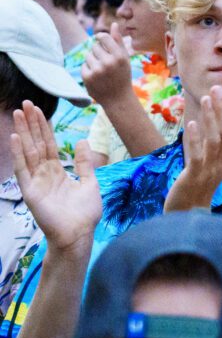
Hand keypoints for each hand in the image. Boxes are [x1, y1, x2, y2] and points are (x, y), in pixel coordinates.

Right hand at [11, 102, 100, 253]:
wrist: (79, 233)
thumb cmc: (84, 213)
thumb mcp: (89, 181)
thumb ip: (84, 162)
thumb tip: (81, 142)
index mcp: (57, 171)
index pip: (48, 144)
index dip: (43, 127)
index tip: (38, 110)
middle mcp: (44, 174)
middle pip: (36, 143)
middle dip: (31, 123)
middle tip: (25, 103)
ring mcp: (36, 181)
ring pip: (28, 151)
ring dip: (23, 132)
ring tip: (18, 113)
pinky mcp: (30, 191)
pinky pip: (23, 169)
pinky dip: (19, 153)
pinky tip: (16, 138)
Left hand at [81, 22, 134, 105]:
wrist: (118, 98)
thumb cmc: (123, 75)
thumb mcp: (124, 58)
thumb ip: (118, 40)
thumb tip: (113, 23)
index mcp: (120, 56)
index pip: (104, 38)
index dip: (100, 37)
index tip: (100, 40)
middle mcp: (108, 62)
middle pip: (95, 46)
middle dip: (98, 51)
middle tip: (106, 61)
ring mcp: (97, 70)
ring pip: (88, 55)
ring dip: (92, 59)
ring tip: (101, 69)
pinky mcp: (87, 77)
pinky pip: (84, 65)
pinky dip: (88, 68)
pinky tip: (96, 76)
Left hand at [164, 86, 221, 211]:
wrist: (187, 218)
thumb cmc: (196, 188)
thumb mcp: (210, 164)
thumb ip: (216, 144)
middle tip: (216, 88)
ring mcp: (209, 170)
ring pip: (216, 140)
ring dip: (211, 118)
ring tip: (205, 99)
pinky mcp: (194, 177)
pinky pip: (197, 156)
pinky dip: (195, 139)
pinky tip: (191, 123)